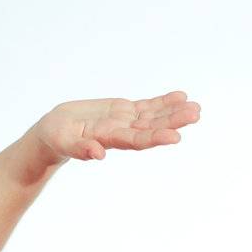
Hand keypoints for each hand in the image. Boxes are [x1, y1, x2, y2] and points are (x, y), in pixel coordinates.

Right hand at [30, 91, 200, 162]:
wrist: (55, 132)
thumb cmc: (57, 139)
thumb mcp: (65, 142)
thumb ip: (81, 149)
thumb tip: (98, 155)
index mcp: (110, 140)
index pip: (137, 140)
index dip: (156, 137)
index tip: (176, 136)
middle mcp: (122, 132)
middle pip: (151, 127)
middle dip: (173, 121)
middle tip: (195, 114)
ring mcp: (125, 122)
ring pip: (153, 116)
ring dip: (174, 112)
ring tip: (195, 107)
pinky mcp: (123, 111)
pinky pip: (146, 106)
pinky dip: (163, 102)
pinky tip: (180, 96)